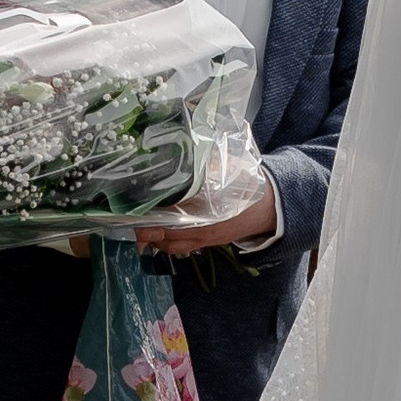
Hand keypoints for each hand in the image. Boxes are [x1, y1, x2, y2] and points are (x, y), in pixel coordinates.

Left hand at [142, 177, 279, 256]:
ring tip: (141, 230)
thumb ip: (202, 167)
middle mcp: (202, 230)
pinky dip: (168, 243)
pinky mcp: (208, 242)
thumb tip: (180, 153)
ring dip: (155, 239)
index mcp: (204, 212)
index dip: (148, 216)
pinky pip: (182, 247)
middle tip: (130, 220)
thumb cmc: (245, 186)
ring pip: (172, 246)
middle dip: (145, 231)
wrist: (269, 206)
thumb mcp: (224, 170)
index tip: (133, 209)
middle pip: (165, 236)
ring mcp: (205, 238)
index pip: (168, 217)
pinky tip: (161, 234)